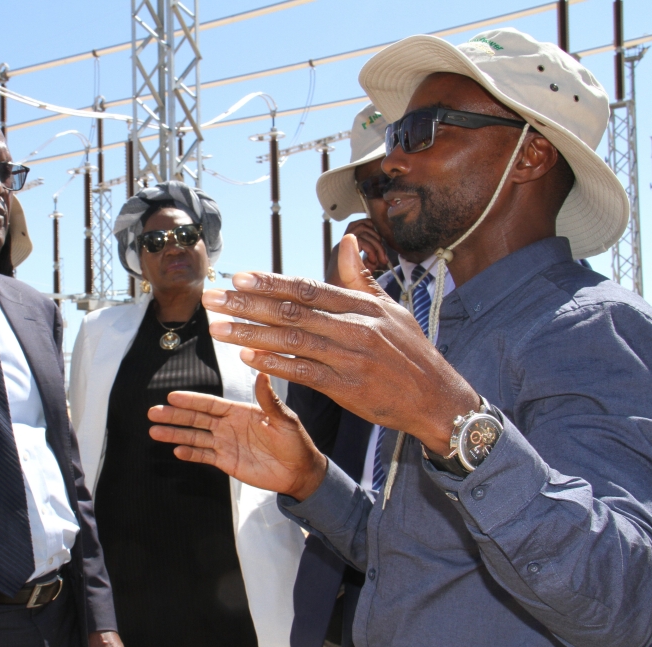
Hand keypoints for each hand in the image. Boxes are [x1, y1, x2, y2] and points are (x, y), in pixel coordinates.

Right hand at [149, 373, 326, 500]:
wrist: (300, 472)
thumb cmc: (296, 443)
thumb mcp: (285, 420)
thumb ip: (269, 400)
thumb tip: (261, 374)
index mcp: (240, 411)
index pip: (211, 404)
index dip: (192, 400)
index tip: (172, 396)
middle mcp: (229, 425)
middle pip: (196, 419)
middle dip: (175, 415)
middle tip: (153, 412)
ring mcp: (226, 444)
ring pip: (195, 437)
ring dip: (175, 434)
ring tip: (154, 431)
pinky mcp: (226, 462)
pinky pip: (204, 456)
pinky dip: (189, 453)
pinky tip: (175, 450)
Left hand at [202, 235, 478, 455]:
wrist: (438, 399)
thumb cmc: (412, 353)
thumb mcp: (392, 309)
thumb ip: (362, 278)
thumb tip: (347, 242)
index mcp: (361, 306)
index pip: (307, 288)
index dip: (270, 282)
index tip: (239, 278)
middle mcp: (353, 327)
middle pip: (291, 311)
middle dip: (246, 304)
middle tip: (213, 298)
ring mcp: (349, 357)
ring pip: (291, 340)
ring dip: (250, 333)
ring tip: (218, 328)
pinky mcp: (347, 387)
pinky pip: (303, 372)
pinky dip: (274, 363)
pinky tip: (248, 357)